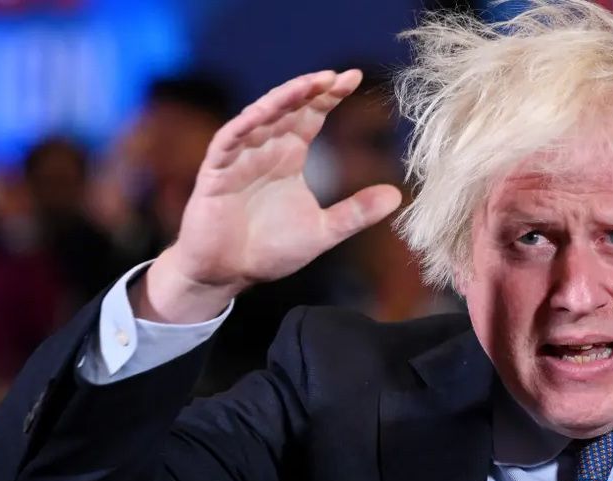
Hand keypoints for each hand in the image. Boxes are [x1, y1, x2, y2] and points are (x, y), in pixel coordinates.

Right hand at [140, 69, 403, 323]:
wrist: (227, 273)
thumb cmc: (268, 249)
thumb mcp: (322, 231)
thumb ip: (355, 213)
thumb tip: (397, 195)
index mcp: (289, 156)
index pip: (311, 115)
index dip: (330, 96)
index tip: (355, 78)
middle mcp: (265, 149)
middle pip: (288, 108)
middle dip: (310, 90)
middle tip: (338, 76)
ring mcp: (238, 158)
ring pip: (259, 118)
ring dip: (281, 100)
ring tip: (306, 86)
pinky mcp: (215, 173)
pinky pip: (227, 143)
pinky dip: (243, 127)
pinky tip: (260, 113)